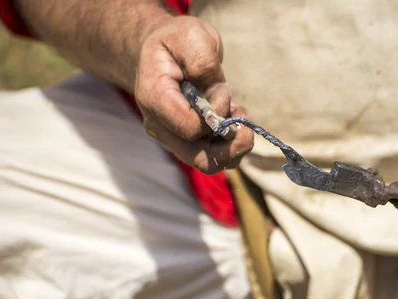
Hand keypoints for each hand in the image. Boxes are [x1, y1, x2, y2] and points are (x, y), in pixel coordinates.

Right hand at [134, 15, 252, 173]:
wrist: (159, 52)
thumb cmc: (175, 41)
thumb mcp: (191, 35)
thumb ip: (203, 62)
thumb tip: (216, 94)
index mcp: (155, 99)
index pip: (190, 129)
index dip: (216, 115)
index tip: (221, 90)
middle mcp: (161, 126)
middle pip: (201, 159)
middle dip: (232, 143)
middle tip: (242, 115)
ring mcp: (173, 138)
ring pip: (210, 163)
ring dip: (234, 145)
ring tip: (238, 115)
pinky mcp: (188, 142)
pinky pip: (215, 157)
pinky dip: (232, 144)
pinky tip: (233, 119)